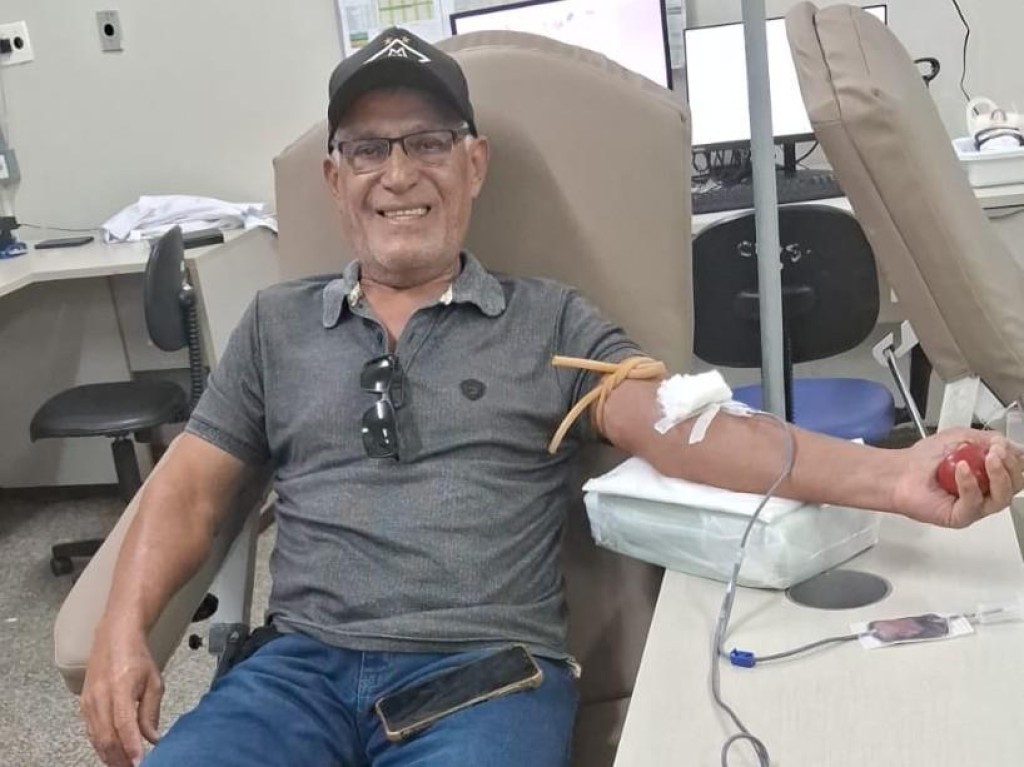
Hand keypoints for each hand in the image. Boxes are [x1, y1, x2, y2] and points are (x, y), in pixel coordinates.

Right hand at [80, 620, 162, 765]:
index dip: (131, 745)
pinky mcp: (82, 705)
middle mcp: (100, 696)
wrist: (113, 638)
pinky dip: (101, 746)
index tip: (140, 762)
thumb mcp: (153, 682)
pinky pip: (91, 732)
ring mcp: (88, 702)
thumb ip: (151, 712)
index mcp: (121, 687)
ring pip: (96, 738)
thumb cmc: (138, 658)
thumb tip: (153, 739)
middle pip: (107, 736)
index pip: (124, 723)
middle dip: (120, 758)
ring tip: (125, 765)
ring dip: (110, 756)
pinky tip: (112, 754)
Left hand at [890, 428, 1023, 527]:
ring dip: (998, 475)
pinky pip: (974, 504)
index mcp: (991, 476)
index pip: (1017, 473)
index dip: (1016, 460)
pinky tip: (961, 469)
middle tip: (997, 451)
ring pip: (1001, 499)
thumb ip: (988, 439)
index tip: (1004, 445)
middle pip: (1015, 487)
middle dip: (1011, 467)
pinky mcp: (960, 517)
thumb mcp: (961, 437)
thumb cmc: (927, 457)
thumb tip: (1012, 445)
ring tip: (988, 458)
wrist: (900, 470)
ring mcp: (975, 507)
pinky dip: (970, 484)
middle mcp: (987, 493)